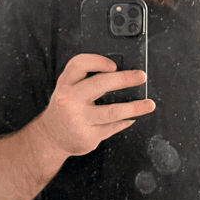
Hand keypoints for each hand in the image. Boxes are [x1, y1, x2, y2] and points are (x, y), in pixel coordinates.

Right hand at [37, 54, 154, 156]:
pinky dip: (125, 121)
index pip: (79, 64)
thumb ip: (86, 81)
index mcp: (65, 84)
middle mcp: (69, 100)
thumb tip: (122, 76)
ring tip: (148, 104)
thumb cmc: (64, 109)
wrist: (50, 138)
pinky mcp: (88, 136)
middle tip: (141, 77)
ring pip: (113, 111)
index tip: (114, 65)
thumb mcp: (68, 90)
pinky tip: (131, 118)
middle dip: (125, 78)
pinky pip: (113, 127)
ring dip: (135, 107)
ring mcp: (79, 120)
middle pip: (100, 84)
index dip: (98, 61)